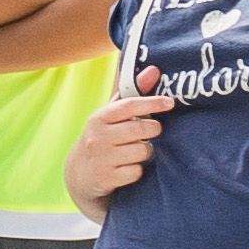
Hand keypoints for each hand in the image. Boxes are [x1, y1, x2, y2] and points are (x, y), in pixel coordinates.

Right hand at [66, 65, 166, 212]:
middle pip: (141, 129)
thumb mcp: (111, 117)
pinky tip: (128, 169)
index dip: (151, 102)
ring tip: (135, 152)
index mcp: (99, 118)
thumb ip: (132, 93)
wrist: (79, 175)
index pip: (129, 105)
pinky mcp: (106, 178)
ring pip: (142, 150)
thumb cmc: (102, 139)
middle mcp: (97, 136)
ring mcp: (101, 158)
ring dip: (145, 152)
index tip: (169, 103)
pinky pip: (136, 171)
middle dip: (153, 130)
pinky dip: (137, 171)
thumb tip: (154, 70)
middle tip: (152, 132)